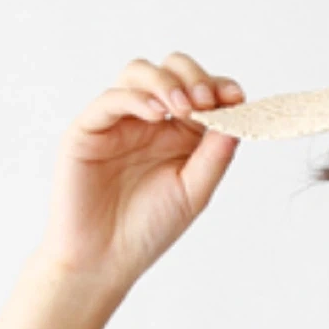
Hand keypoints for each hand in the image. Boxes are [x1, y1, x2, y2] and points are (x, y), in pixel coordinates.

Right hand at [39, 52, 245, 288]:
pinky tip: (157, 115)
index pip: (202, 90)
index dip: (219, 86)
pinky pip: (111, 99)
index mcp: (181, 133)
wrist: (105, 258)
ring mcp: (119, 121)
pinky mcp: (89, 129)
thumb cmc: (150, 227)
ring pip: (139, 73)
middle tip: (207, 101)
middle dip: (193, 77)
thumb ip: (215, 155)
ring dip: (166, 82)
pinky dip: (137, 99)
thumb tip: (239, 120)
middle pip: (171, 70)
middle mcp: (151, 121)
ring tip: (184, 107)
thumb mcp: (195, 191)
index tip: (236, 97)